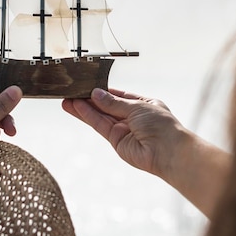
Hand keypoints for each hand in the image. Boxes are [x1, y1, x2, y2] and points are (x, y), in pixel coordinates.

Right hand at [62, 88, 184, 183]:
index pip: (119, 95)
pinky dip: (88, 116)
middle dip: (90, 98)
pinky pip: (99, 125)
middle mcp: (133, 117)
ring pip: (100, 116)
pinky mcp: (116, 141)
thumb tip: (97, 94)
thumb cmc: (162, 126)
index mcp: (143, 105)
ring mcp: (124, 129)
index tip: (88, 84)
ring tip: (68, 98)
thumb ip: (113, 102)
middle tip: (73, 90)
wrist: (168, 151)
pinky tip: (76, 107)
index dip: (103, 90)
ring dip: (84, 107)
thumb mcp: (137, 106)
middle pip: (106, 106)